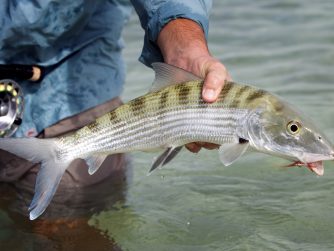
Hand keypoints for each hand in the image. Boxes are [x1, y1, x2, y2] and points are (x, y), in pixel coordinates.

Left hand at [157, 18, 231, 152]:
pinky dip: (187, 143)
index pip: (234, 128)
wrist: (182, 61)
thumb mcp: (214, 69)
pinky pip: (188, 138)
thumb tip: (209, 98)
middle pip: (218, 138)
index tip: (223, 137)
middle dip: (212, 142)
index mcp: (228, 107)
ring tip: (193, 140)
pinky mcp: (185, 121)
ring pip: (203, 141)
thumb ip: (215, 79)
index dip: (231, 136)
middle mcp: (215, 116)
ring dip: (199, 144)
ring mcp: (199, 120)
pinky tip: (183, 139)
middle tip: (204, 138)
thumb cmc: (203, 64)